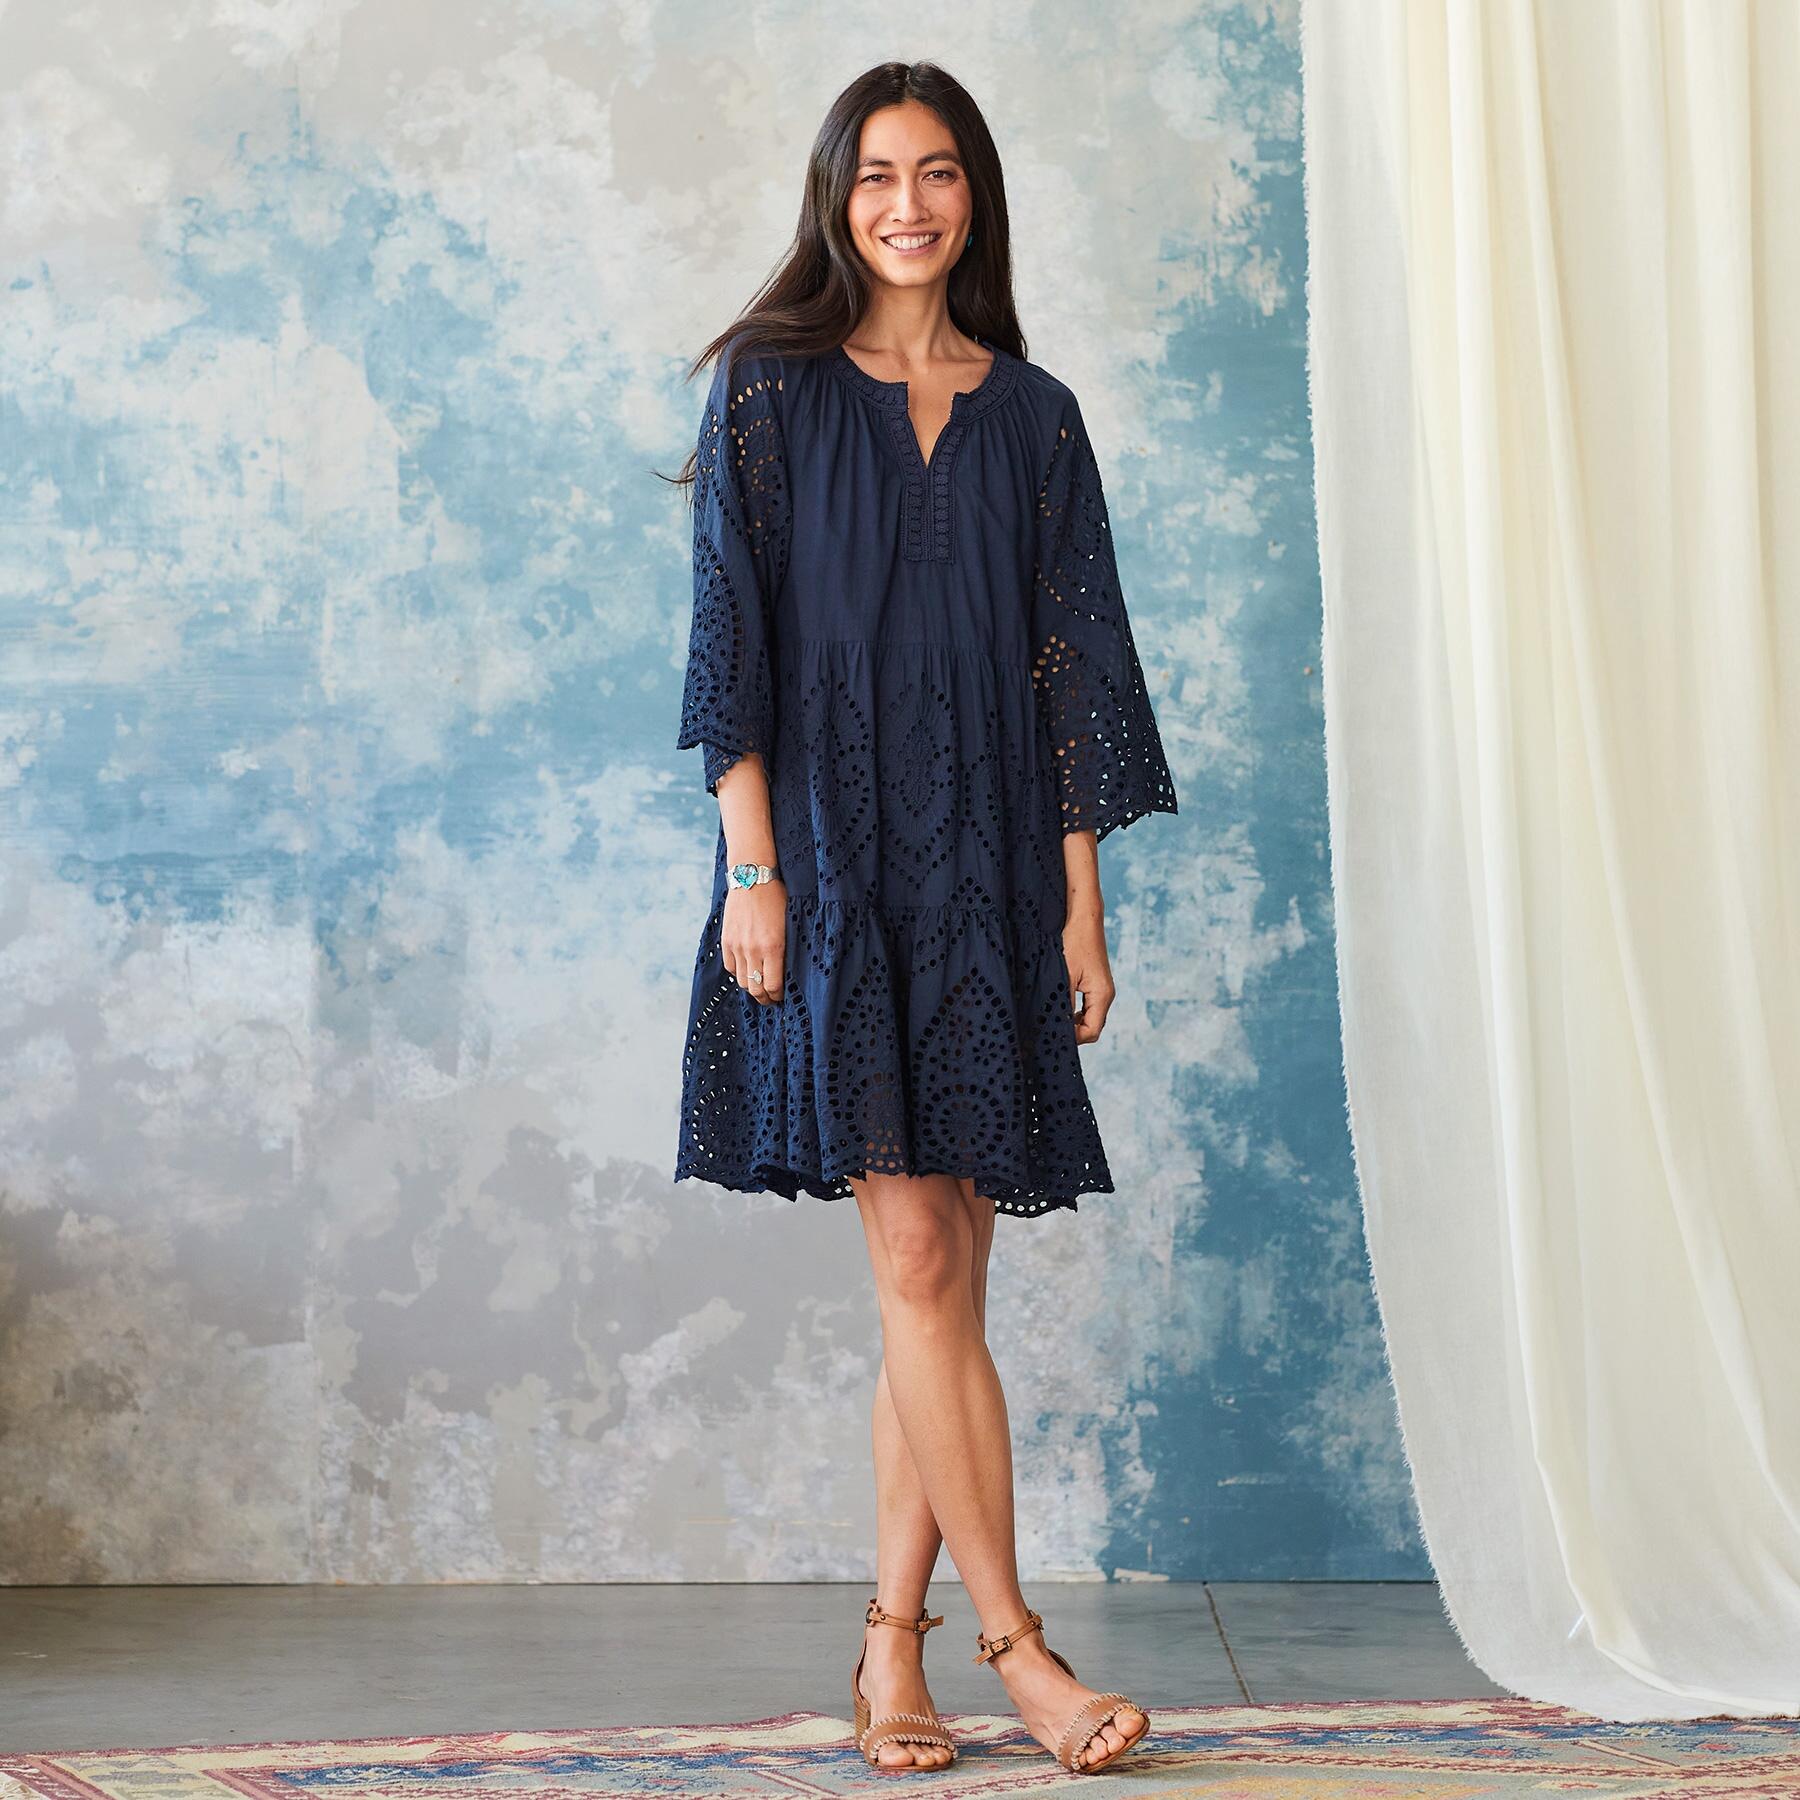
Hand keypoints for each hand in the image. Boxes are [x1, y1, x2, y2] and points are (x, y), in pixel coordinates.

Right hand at [723, 879, 786, 1005]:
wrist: (752, 879)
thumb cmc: (776, 898)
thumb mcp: (789, 924)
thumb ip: (786, 949)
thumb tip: (786, 970)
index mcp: (773, 947)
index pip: (773, 985)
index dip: (777, 996)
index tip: (781, 998)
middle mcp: (753, 950)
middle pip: (755, 988)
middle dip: (764, 998)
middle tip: (770, 999)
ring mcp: (737, 946)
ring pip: (741, 981)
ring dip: (750, 987)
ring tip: (758, 987)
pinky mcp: (727, 940)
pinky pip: (730, 967)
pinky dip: (738, 973)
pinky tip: (746, 971)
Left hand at [1061, 907, 1114, 1043]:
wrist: (1083, 916)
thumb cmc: (1074, 941)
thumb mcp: (1064, 975)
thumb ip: (1063, 1002)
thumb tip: (1056, 1025)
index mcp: (1102, 995)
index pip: (1092, 1031)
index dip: (1073, 1038)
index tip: (1052, 1034)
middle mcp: (1105, 995)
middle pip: (1092, 1028)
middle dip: (1072, 1033)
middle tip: (1048, 1029)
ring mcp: (1101, 989)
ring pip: (1089, 1018)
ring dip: (1072, 1022)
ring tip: (1050, 1019)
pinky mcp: (1094, 983)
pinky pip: (1086, 1007)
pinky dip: (1073, 1012)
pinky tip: (1057, 1006)